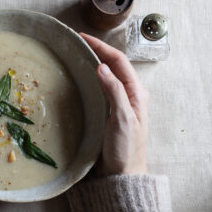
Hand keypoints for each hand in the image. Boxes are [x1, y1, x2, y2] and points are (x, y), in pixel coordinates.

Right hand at [80, 33, 147, 176]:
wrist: (122, 174)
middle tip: (76, 42)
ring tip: (76, 53)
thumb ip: (114, 91)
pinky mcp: (109, 110)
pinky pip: (100, 87)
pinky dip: (90, 76)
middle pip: (112, 64)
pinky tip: (79, 76)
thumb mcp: (122, 119)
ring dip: (93, 61)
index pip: (118, 61)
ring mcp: (118, 102)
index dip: (101, 46)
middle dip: (96, 49)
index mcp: (136, 92)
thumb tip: (101, 66)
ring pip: (106, 74)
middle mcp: (128, 93)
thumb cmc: (125, 149)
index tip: (82, 37)